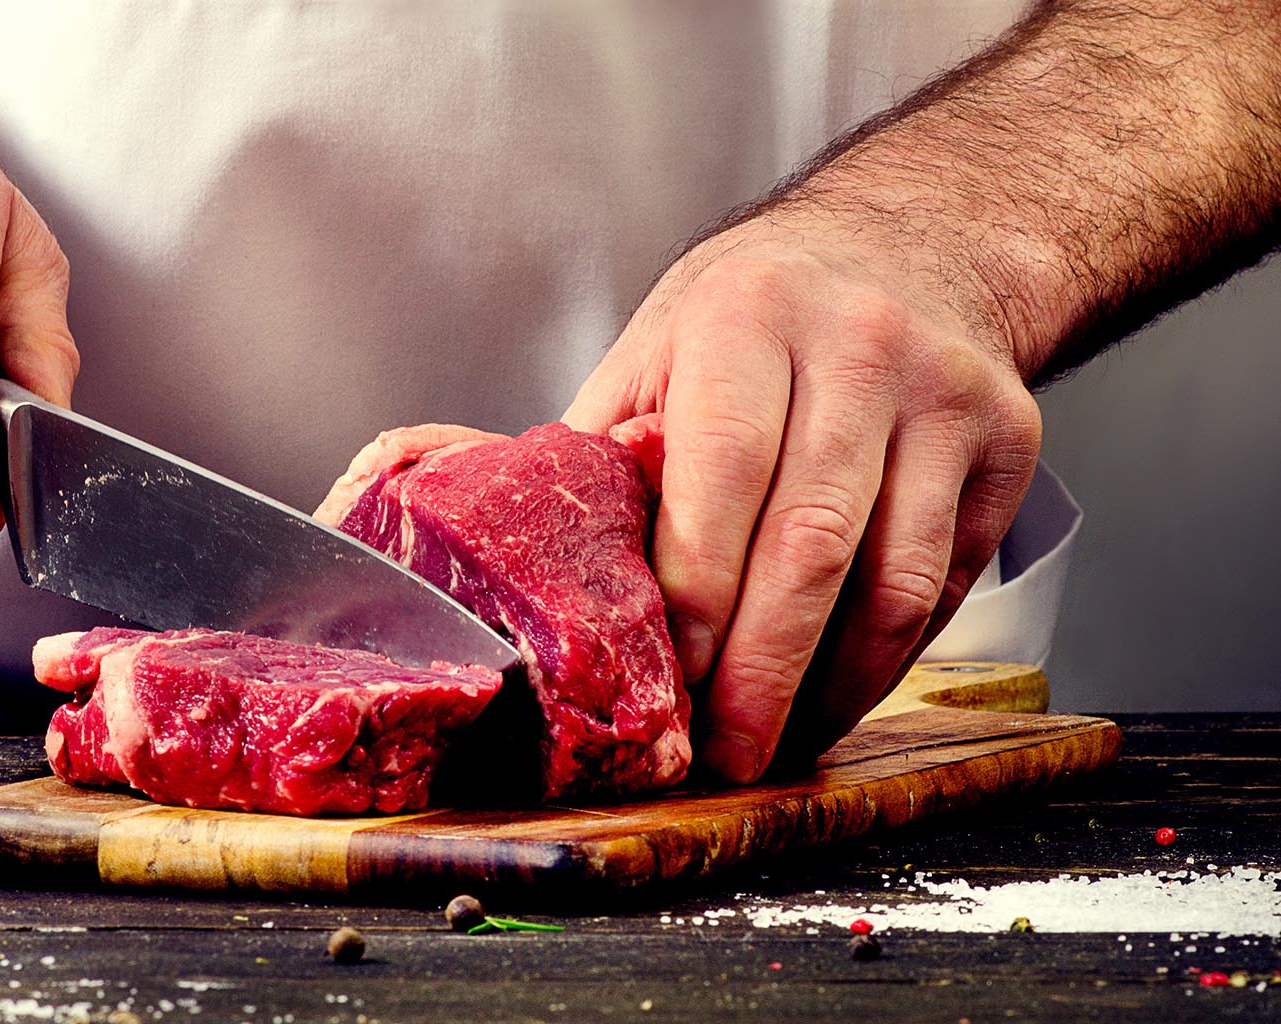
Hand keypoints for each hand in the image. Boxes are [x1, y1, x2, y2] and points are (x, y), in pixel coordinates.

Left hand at [564, 215, 1040, 782]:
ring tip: (778, 740)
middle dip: (762, 669)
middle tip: (723, 751)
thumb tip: (521, 570)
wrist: (910, 246)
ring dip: (832, 685)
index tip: (670, 675)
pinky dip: (889, 659)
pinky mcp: (1011, 444)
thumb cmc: (755, 315)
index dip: (697, 585)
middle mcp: (857, 345)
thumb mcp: (658, 348)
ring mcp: (945, 395)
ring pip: (896, 580)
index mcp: (746, 314)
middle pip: (812, 540)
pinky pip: (947, 583)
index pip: (722, 468)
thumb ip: (603, 452)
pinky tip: (835, 692)